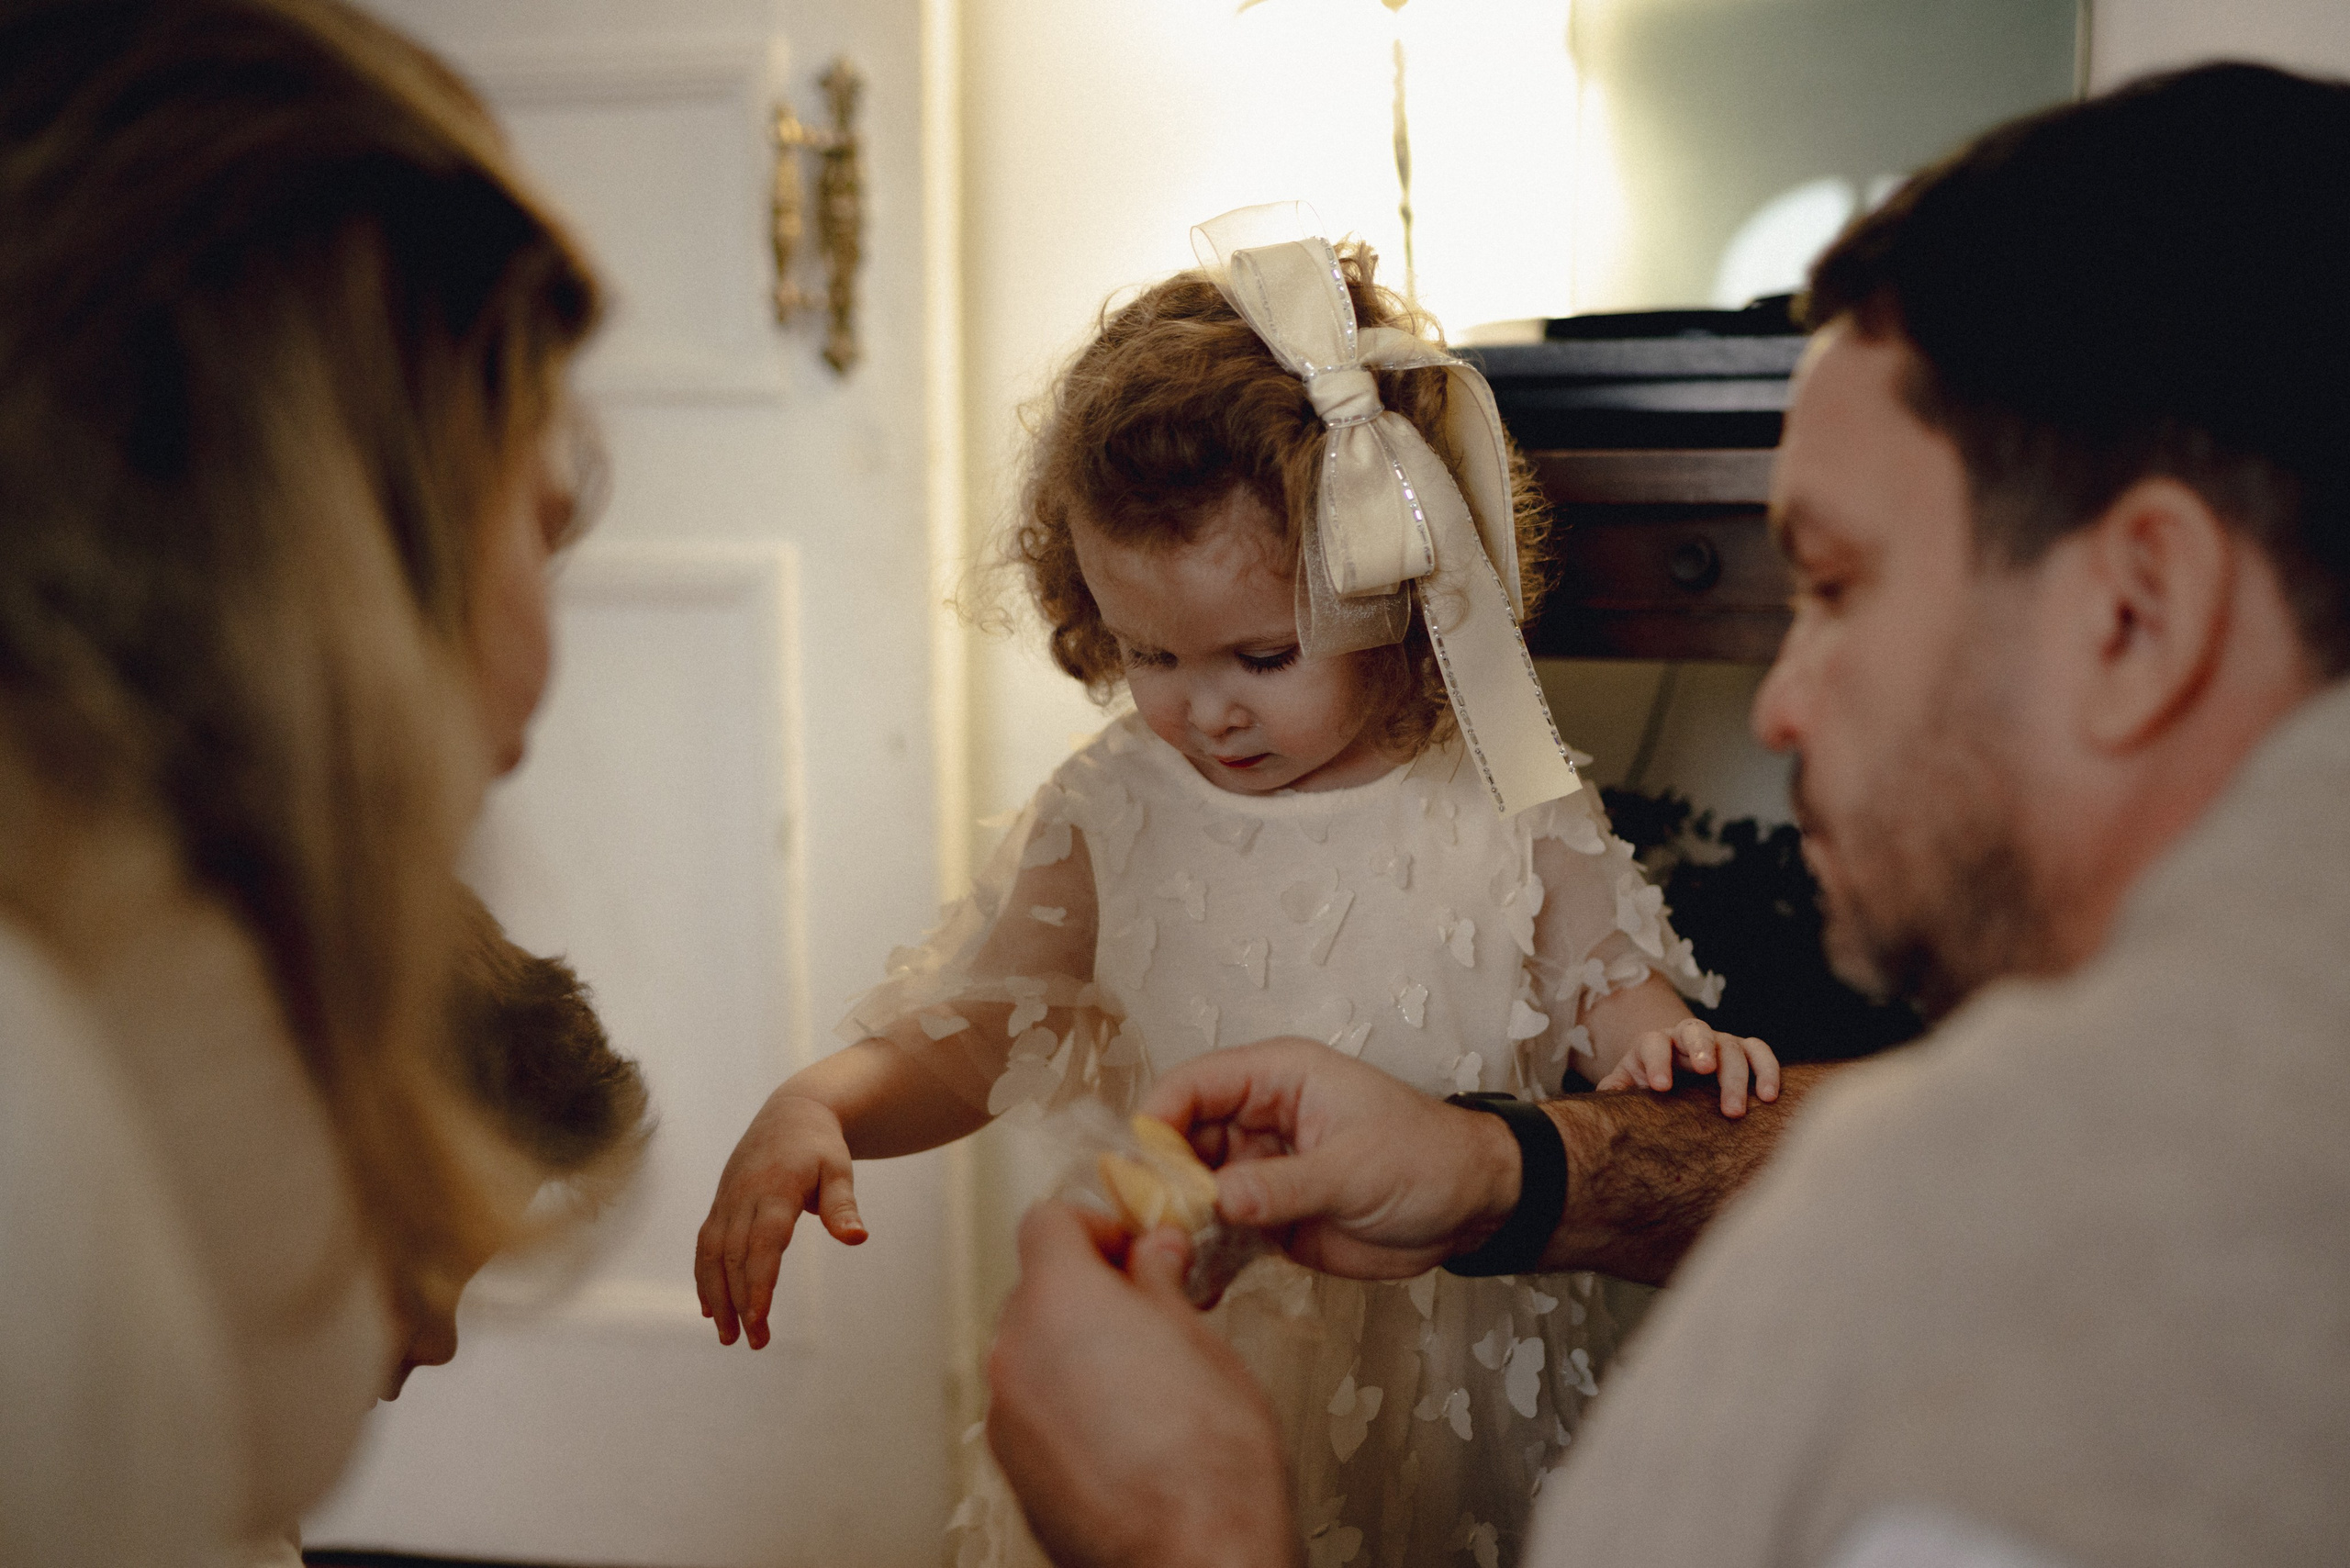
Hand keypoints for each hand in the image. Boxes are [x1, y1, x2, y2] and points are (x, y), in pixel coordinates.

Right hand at [693, 1088, 865, 1348]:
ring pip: (713, 1254)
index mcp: (776, 1189)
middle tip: (753, 1342)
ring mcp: (727, 1200)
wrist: (791, 1112)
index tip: (758, 1318)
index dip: (757, 1282)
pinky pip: (705, 1245)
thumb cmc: (821, 1147)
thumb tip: (857, 1238)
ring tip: (727, 1336)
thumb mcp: (839, 1170)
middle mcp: (744, 1196)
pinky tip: (709, 1309)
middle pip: (735, 1256)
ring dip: (716, 1296)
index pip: (763, 1243)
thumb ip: (843, 1206)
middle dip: (740, 1302)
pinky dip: (704, 1277)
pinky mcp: (720, 1204)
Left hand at [987, 1203, 1300, 1567]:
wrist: (1193, 1560)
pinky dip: (1067, 1405)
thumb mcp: (1202, 1342)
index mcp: (1061, 1301)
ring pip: (1034, 1352)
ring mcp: (1007, 1414)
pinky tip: (1123, 1431)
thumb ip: (1161, 1283)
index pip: (1046, 1222)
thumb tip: (1153, 1255)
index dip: (1095, 1228)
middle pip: (1037, 1288)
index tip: (1131, 1251)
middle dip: (1089, 1291)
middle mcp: (1016, 1352)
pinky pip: (1033, 1409)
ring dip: (1076, 1351)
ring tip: (1144, 1381)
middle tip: (1149, 1310)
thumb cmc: (1211, 1463)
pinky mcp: (1013, 1468)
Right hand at [1141, 1038, 1521, 1279]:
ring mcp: (1262, 1170)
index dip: (1158, 1122)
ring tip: (1165, 1267)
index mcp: (1278, 1078)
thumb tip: (1215, 1200)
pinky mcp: (1271, 1216)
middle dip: (1159, 1184)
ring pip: (1196, 1192)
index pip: (1194, 1085)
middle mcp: (1259, 1119)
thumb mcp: (1355, 1169)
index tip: (1138, 1171)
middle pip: (1182, 1142)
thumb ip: (1283, 1186)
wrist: (1475, 1208)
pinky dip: (1206, 1258)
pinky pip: (1223, 1233)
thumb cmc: (1428, 1159)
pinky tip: (1197, 1288)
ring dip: (1178, 1227)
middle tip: (1145, 1233)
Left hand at [1593, 1018, 1780, 1117]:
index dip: (1657, 1061)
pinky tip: (1770, 1097)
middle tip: (1708, 1073)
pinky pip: (1759, 1052)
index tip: (1661, 1085)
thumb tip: (1604, 1104)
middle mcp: (1686, 1037)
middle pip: (1696, 1032)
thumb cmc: (1647, 1082)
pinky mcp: (1743, 1052)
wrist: (1672, 1071)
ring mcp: (1717, 1041)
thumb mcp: (1626, 1083)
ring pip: (1731, 1045)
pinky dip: (1768, 1069)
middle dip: (1702, 1049)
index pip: (1653, 1043)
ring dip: (1738, 1074)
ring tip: (1738, 1109)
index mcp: (1654, 1043)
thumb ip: (1615, 1090)